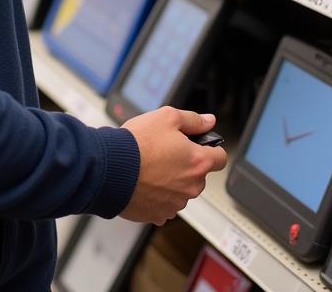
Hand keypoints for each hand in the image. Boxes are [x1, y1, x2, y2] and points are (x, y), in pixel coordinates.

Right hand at [120, 108, 226, 224]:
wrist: (110, 169)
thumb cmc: (137, 144)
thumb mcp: (167, 117)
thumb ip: (193, 120)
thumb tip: (209, 121)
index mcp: (197, 161)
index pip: (221, 158)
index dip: (212, 148)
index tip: (202, 146)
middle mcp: (190, 186)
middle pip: (199, 175)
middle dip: (187, 164)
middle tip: (167, 152)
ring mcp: (175, 203)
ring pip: (182, 190)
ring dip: (173, 180)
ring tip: (152, 166)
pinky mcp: (158, 214)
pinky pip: (165, 204)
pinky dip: (158, 194)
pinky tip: (145, 181)